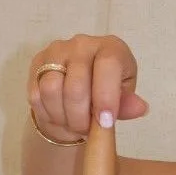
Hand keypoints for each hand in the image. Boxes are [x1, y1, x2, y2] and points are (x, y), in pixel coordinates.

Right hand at [27, 33, 149, 142]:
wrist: (78, 86)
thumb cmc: (106, 90)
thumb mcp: (123, 97)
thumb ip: (128, 104)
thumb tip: (139, 108)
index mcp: (111, 48)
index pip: (108, 65)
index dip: (105, 97)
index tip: (104, 122)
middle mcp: (82, 44)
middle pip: (76, 85)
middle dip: (80, 117)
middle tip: (86, 130)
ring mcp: (56, 51)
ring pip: (51, 90)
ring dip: (62, 116)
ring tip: (73, 123)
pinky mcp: (37, 62)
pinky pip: (36, 94)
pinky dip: (47, 113)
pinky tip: (59, 116)